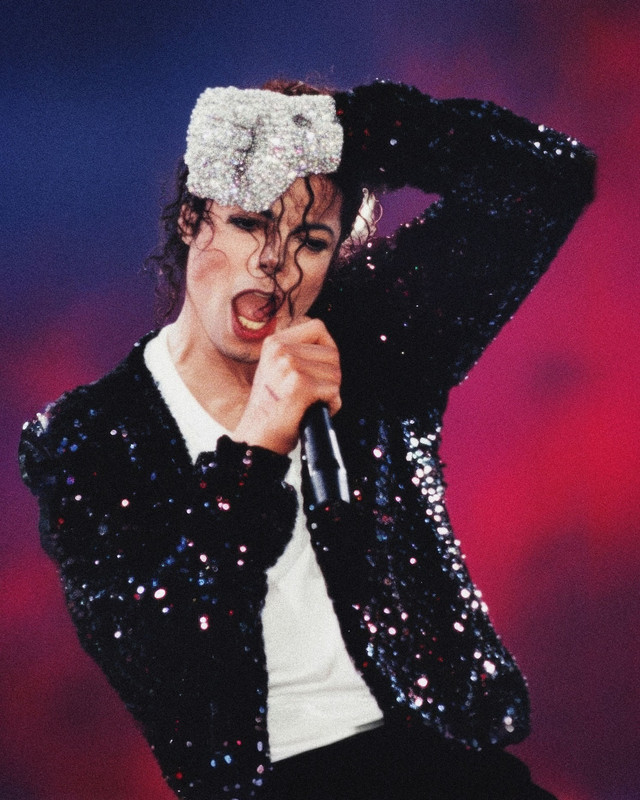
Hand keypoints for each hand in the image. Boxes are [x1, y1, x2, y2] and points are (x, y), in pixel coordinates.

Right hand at [232, 318, 341, 454]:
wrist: (257, 438)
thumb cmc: (271, 409)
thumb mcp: (276, 369)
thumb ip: (298, 353)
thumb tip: (329, 347)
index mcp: (274, 343)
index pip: (317, 327)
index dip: (327, 347)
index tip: (320, 367)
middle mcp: (280, 350)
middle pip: (332, 352)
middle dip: (329, 375)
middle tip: (312, 393)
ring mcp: (290, 366)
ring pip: (335, 373)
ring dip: (330, 392)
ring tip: (309, 402)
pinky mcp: (300, 385)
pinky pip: (333, 392)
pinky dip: (330, 406)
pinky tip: (312, 411)